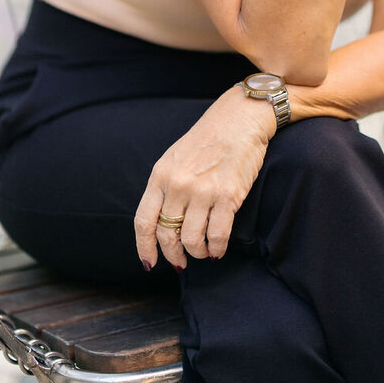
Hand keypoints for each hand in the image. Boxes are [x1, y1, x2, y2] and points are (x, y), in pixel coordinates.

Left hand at [134, 85, 274, 269]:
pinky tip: (218, 249)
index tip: (150, 263)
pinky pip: (217, 236)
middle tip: (181, 262)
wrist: (239, 119)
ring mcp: (202, 191)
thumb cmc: (208, 139)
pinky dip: (216, 249)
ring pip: (191, 240)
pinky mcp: (227, 196)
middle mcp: (178, 185)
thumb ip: (165, 186)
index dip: (145, 248)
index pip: (144, 222)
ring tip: (203, 252)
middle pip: (166, 235)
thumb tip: (162, 222)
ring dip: (197, 252)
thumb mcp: (175, 158)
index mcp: (160, 175)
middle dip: (173, 255)